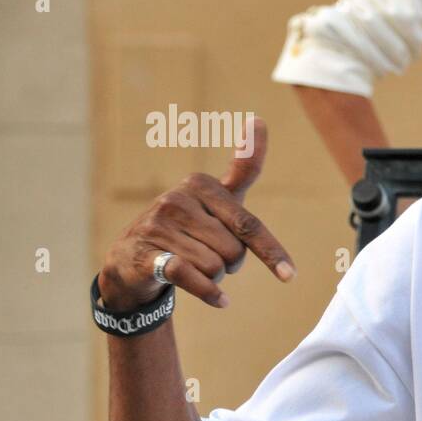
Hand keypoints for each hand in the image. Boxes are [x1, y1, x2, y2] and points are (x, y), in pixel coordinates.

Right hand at [98, 117, 295, 312]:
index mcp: (200, 185)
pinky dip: (210, 293)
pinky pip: (193, 277)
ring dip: (213, 277)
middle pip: (235, 251)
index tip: (290, 275)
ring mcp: (159, 225)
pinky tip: (220, 301)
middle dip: (230, 264)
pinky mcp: (146, 251)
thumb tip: (258, 119)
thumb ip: (241, 170)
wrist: (131, 260)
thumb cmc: (186, 228)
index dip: (271, 252)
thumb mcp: (216, 200)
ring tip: (191, 264)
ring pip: (216, 267)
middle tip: (208, 257)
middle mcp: (178, 199)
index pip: (248, 224)